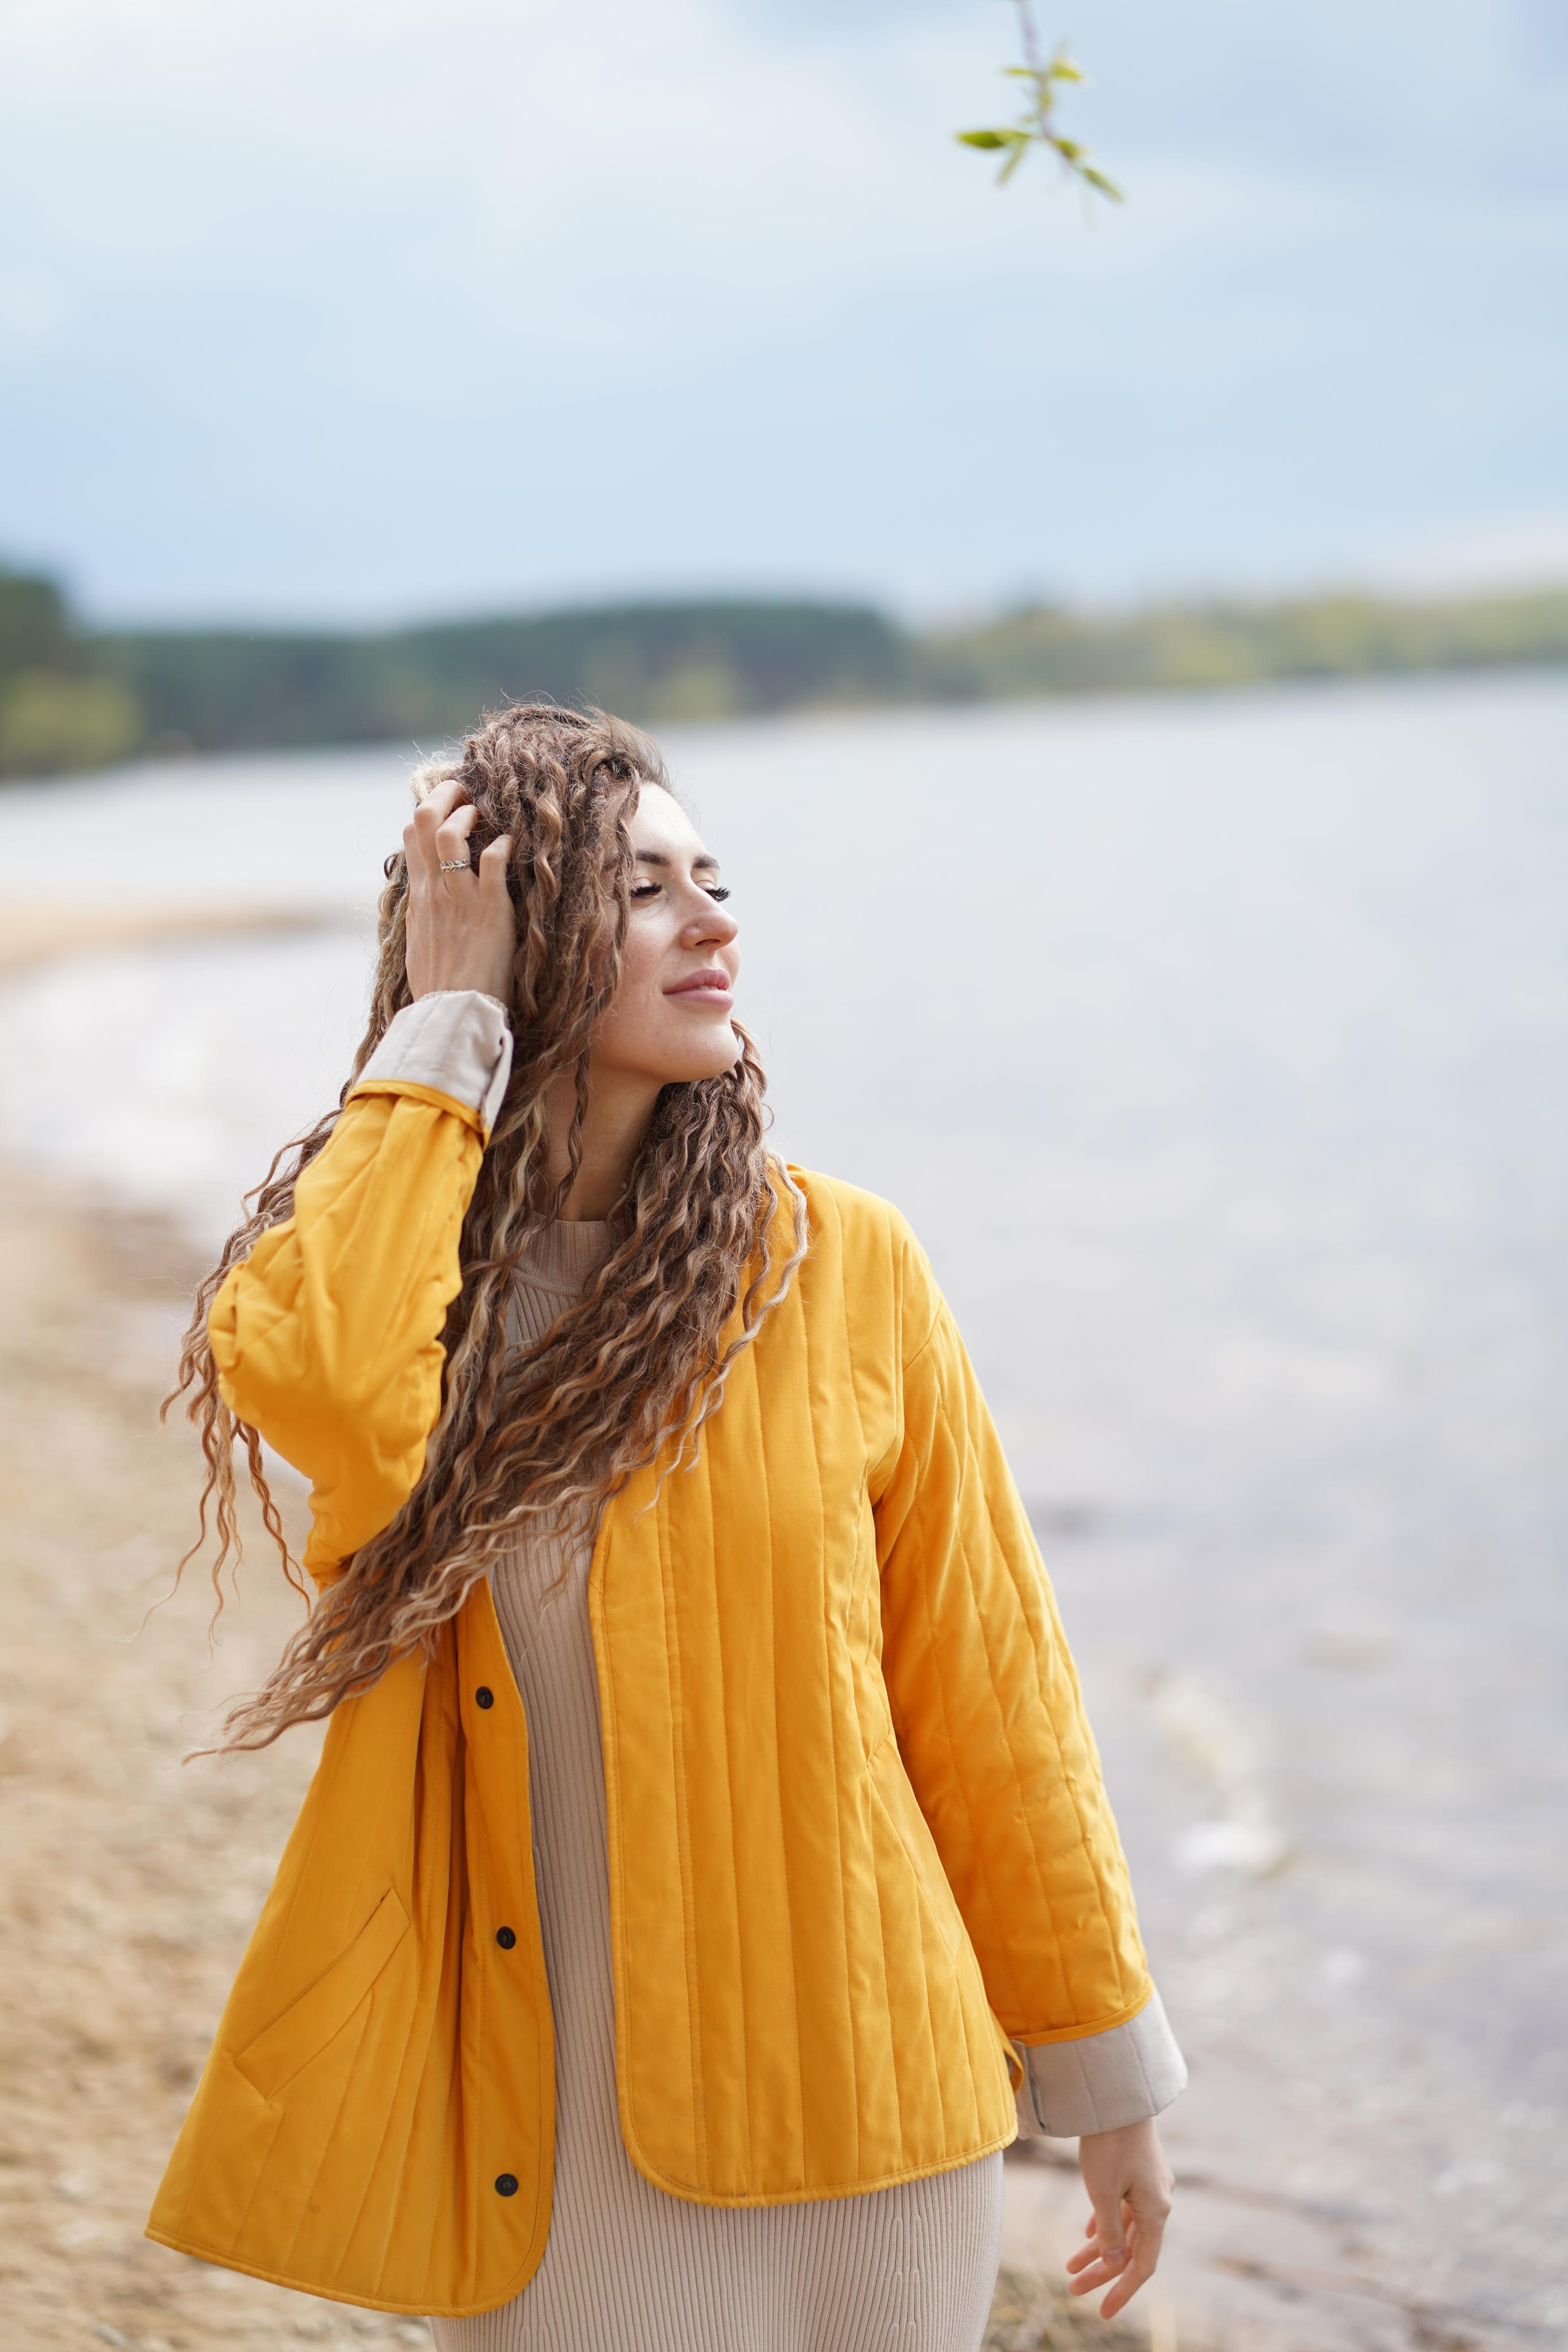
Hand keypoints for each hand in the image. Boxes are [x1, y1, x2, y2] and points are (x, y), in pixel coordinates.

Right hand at [403, 776, 515, 1005]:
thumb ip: (425, 913)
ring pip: (453, 831)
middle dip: (446, 794)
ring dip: (471, 813)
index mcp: (418, 896)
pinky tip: (512, 846)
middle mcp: (434, 889)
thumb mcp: (421, 941)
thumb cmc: (440, 985)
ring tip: (485, 815)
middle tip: (466, 790)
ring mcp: (460, 895)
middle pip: (424, 820)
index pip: (411, 835)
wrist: (452, 1011)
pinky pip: (495, 859)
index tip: (448, 805)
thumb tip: (430, 900)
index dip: (429, 811)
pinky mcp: (490, 907)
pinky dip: (504, 844)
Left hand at [1064, 2117, 1172, 2320]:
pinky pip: (1122, 2207)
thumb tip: (1113, 2263)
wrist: (1116, 2093)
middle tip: (1073, 2289)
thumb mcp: (1102, 2191)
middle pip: (1131, 2248)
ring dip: (1099, 2248)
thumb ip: (1108, 2231)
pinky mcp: (1138, 2170)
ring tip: (1070, 2267)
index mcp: (1155, 2210)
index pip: (1142, 2265)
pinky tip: (1088, 2233)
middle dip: (1102, 2271)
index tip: (1103, 2313)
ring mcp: (1149, 2185)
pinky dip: (1104, 2223)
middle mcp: (1157, 2200)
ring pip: (1124, 2228)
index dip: (1123, 2291)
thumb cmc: (1108, 2142)